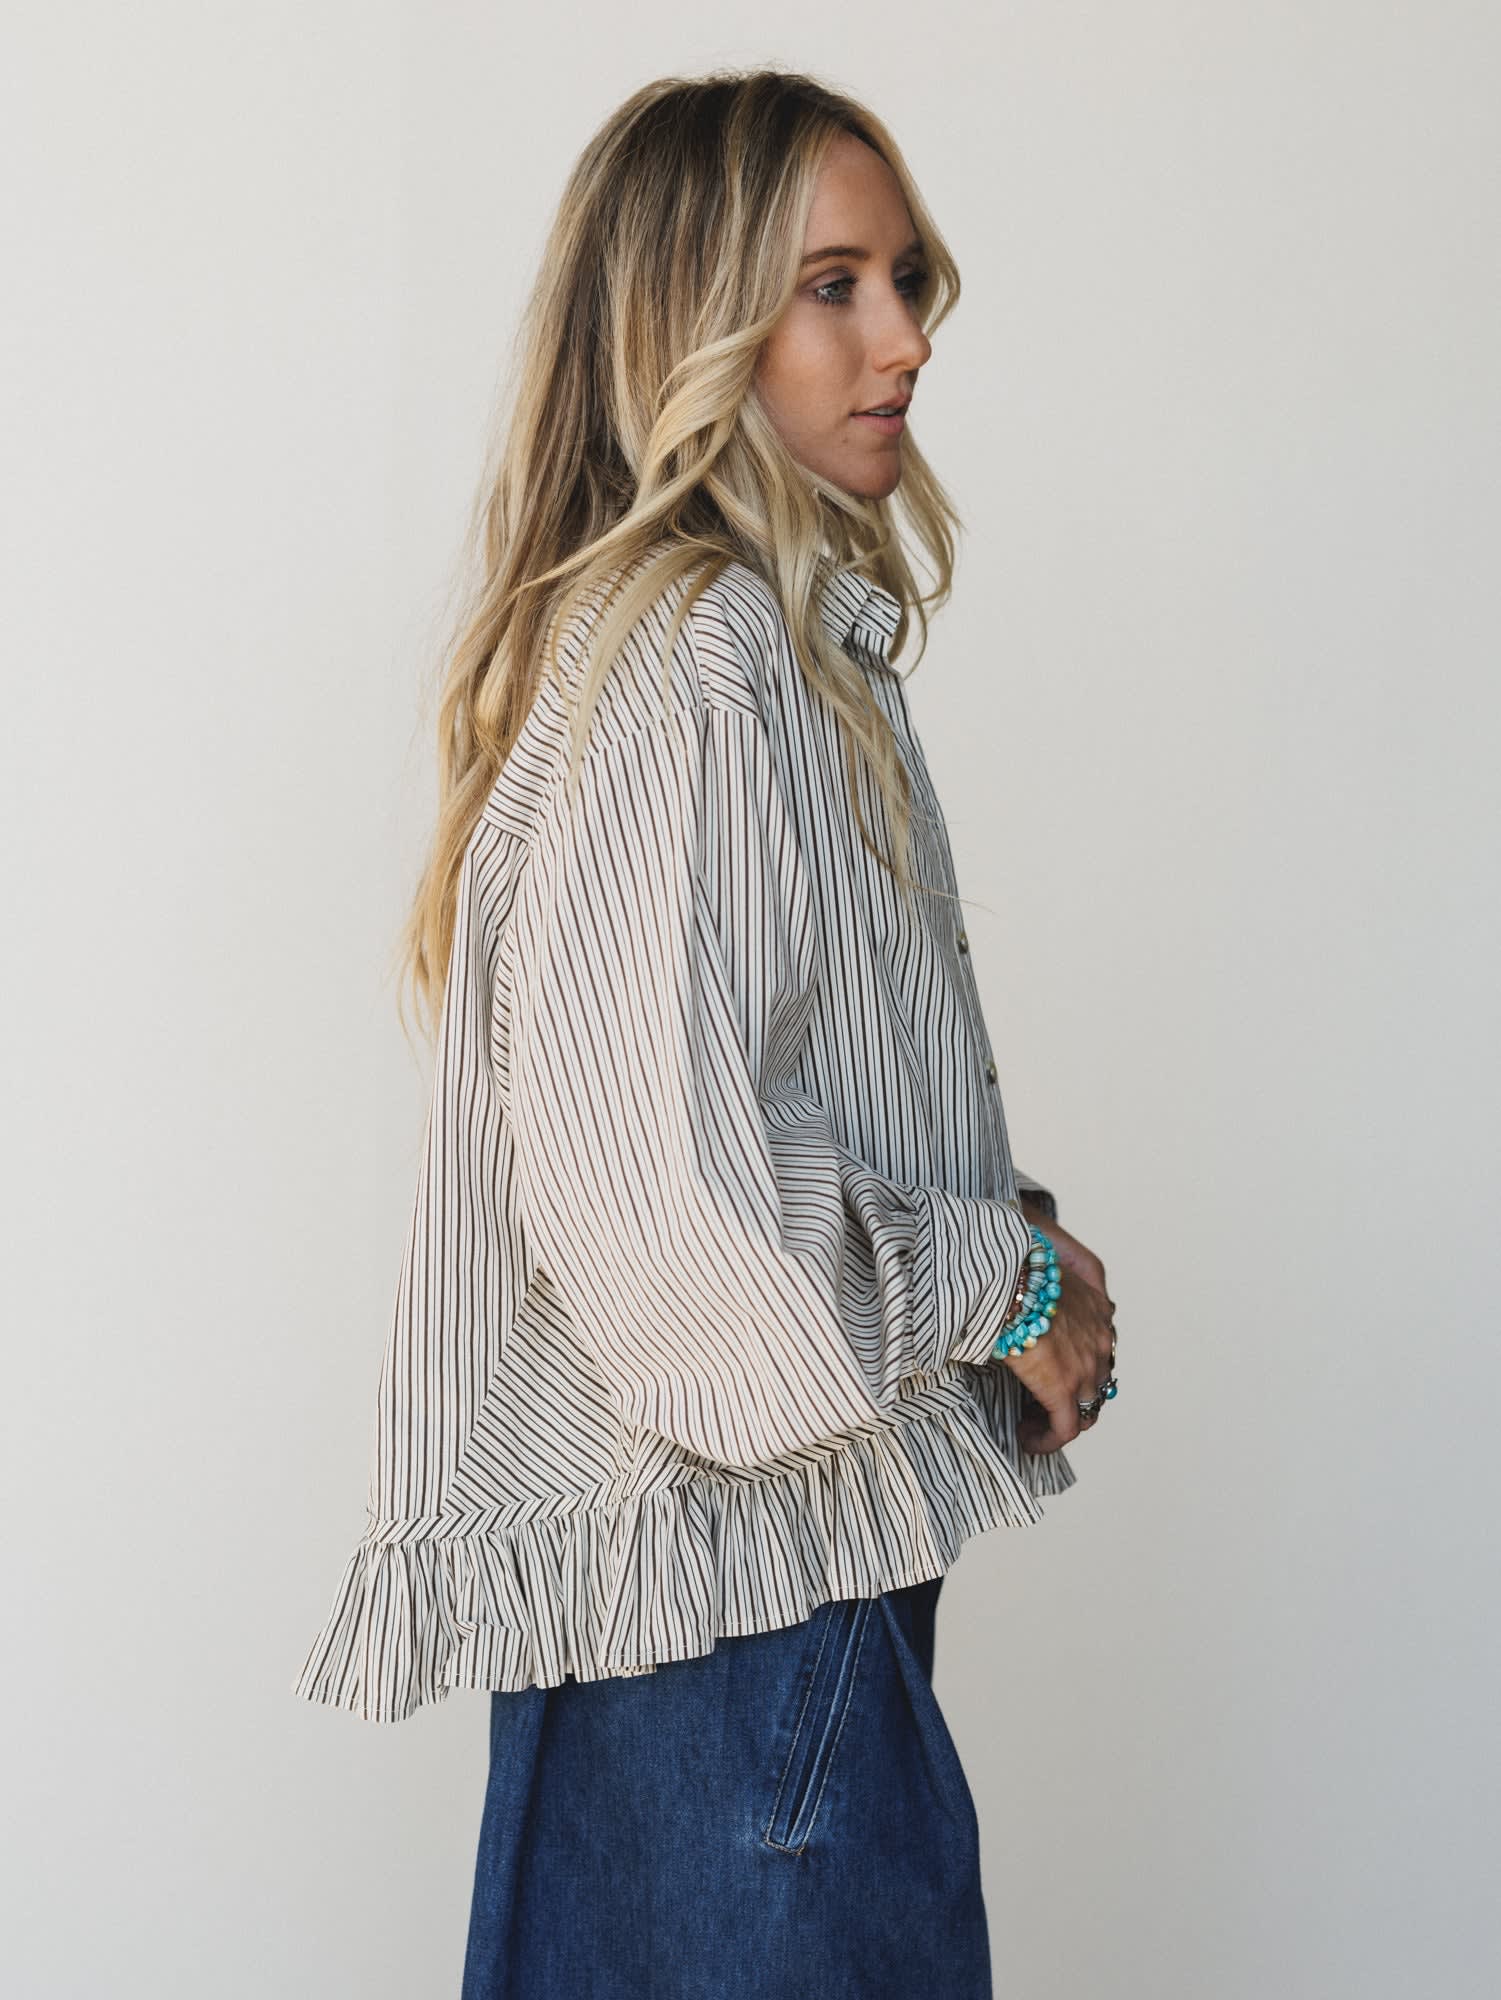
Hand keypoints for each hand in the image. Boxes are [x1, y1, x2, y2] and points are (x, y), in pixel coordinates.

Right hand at [1004, 1203, 1115, 1453]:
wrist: (1006, 1272)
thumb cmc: (1017, 1259)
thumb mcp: (1049, 1254)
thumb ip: (1054, 1267)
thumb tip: (1044, 1270)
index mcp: (1098, 1308)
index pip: (1099, 1347)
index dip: (1078, 1365)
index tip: (1049, 1370)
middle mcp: (1101, 1340)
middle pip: (1097, 1383)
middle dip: (1071, 1396)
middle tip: (1039, 1402)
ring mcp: (1086, 1366)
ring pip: (1084, 1410)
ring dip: (1058, 1420)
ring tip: (1030, 1422)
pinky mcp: (1064, 1389)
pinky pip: (1064, 1430)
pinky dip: (1047, 1440)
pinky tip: (1026, 1438)